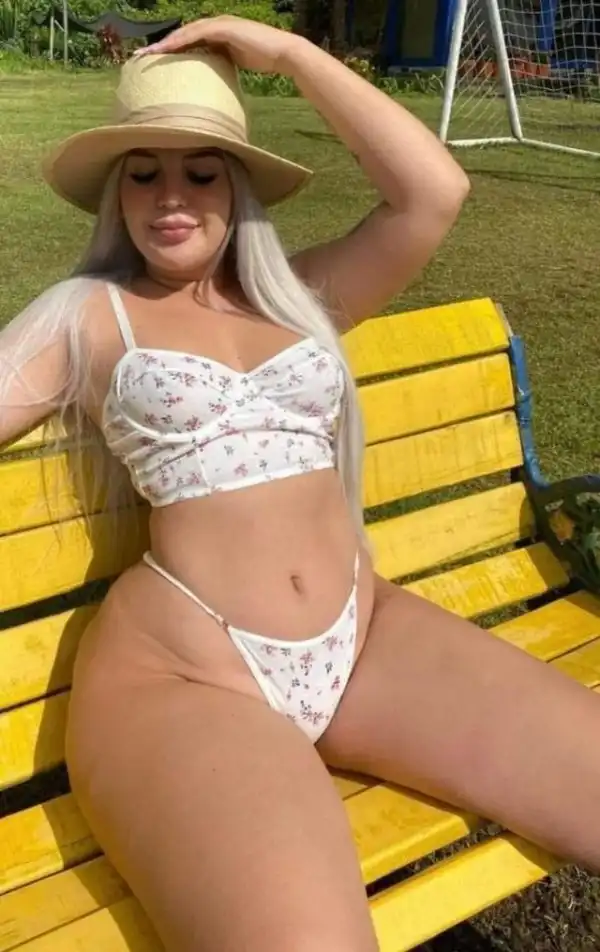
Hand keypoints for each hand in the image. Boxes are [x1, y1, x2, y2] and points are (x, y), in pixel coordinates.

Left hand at [136, 15, 302, 74]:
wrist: (281, 52)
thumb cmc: (264, 60)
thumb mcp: (236, 64)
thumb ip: (222, 66)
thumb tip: (210, 84)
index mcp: (217, 34)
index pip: (189, 41)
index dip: (171, 50)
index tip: (154, 60)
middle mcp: (215, 25)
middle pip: (182, 35)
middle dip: (161, 45)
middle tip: (141, 55)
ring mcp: (218, 24)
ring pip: (185, 32)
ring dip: (166, 42)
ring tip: (148, 53)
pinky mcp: (223, 28)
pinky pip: (196, 33)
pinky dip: (180, 41)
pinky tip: (167, 48)